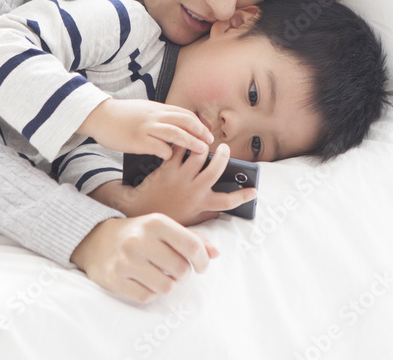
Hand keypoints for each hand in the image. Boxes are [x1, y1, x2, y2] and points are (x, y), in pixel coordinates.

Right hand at [70, 214, 218, 303]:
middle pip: (181, 270)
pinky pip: (147, 297)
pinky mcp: (114, 279)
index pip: (192, 245)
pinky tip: (144, 281)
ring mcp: (125, 260)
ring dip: (167, 284)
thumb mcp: (163, 227)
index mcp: (156, 222)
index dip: (202, 260)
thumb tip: (215, 253)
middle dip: (182, 273)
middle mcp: (140, 240)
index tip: (201, 266)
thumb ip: (191, 238)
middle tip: (174, 269)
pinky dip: (150, 293)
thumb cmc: (138, 234)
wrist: (95, 239)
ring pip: (166, 287)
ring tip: (159, 274)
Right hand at [79, 98, 212, 159]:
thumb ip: (159, 116)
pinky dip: (168, 152)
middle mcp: (155, 116)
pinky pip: (158, 146)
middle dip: (200, 131)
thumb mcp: (144, 110)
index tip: (207, 132)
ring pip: (175, 132)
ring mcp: (147, 127)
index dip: (198, 123)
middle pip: (184, 120)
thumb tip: (175, 124)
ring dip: (191, 141)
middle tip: (210, 142)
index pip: (184, 113)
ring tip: (202, 150)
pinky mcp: (138, 139)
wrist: (99, 115)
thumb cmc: (121, 115)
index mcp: (157, 108)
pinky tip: (171, 158)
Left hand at [93, 145, 257, 225]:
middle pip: (216, 169)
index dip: (243, 196)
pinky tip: (186, 138)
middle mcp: (194, 190)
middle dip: (223, 157)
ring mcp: (181, 177)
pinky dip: (185, 142)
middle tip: (224, 149)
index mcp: (201, 205)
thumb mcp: (185, 229)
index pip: (228, 202)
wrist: (138, 210)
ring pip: (199, 155)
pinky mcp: (168, 167)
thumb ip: (202, 238)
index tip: (254, 190)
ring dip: (204, 146)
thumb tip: (216, 253)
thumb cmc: (164, 219)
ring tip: (205, 140)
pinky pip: (181, 149)